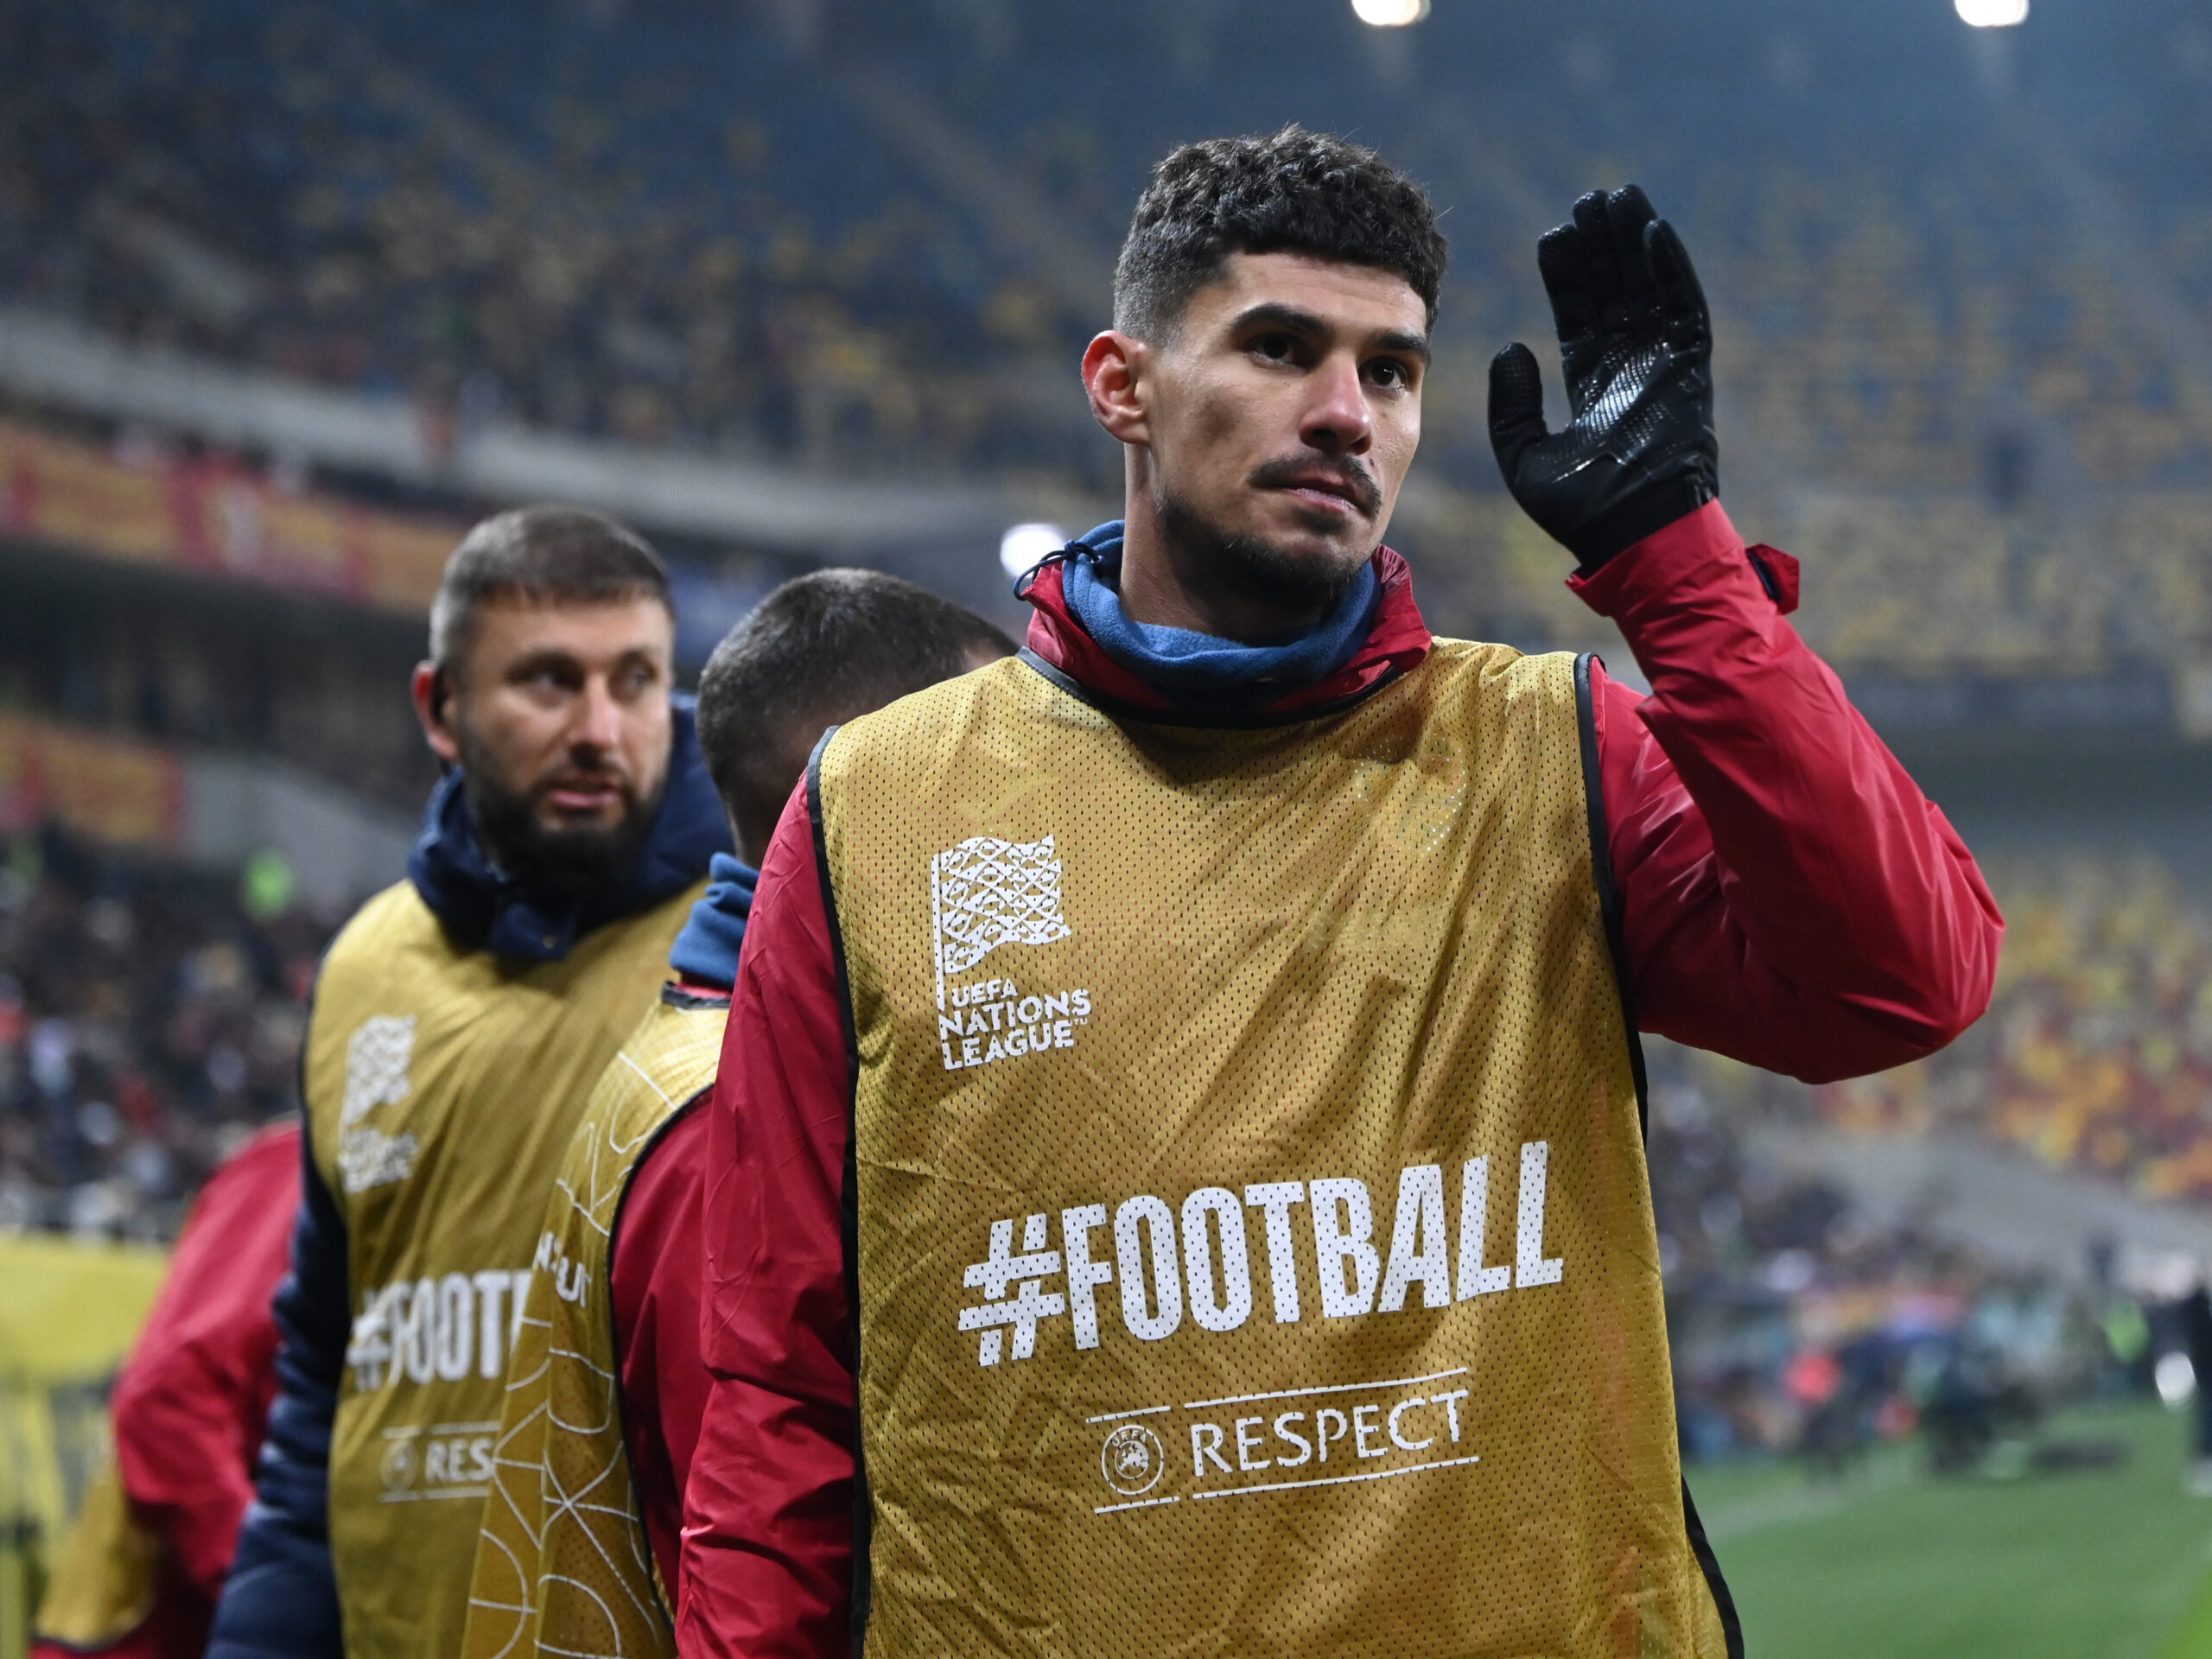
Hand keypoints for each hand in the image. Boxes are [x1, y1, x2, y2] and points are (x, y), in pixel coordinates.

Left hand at [1489, 184, 1717, 569]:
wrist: (1631, 532)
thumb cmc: (1580, 510)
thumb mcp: (1524, 455)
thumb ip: (1512, 404)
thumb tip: (1510, 347)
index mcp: (1595, 387)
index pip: (1580, 317)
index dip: (1568, 277)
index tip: (1552, 236)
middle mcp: (1631, 369)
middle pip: (1616, 293)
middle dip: (1601, 248)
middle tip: (1587, 199)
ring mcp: (1663, 366)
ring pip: (1649, 288)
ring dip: (1632, 244)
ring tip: (1616, 196)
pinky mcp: (1691, 368)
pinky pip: (1685, 306)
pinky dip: (1671, 267)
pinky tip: (1651, 228)